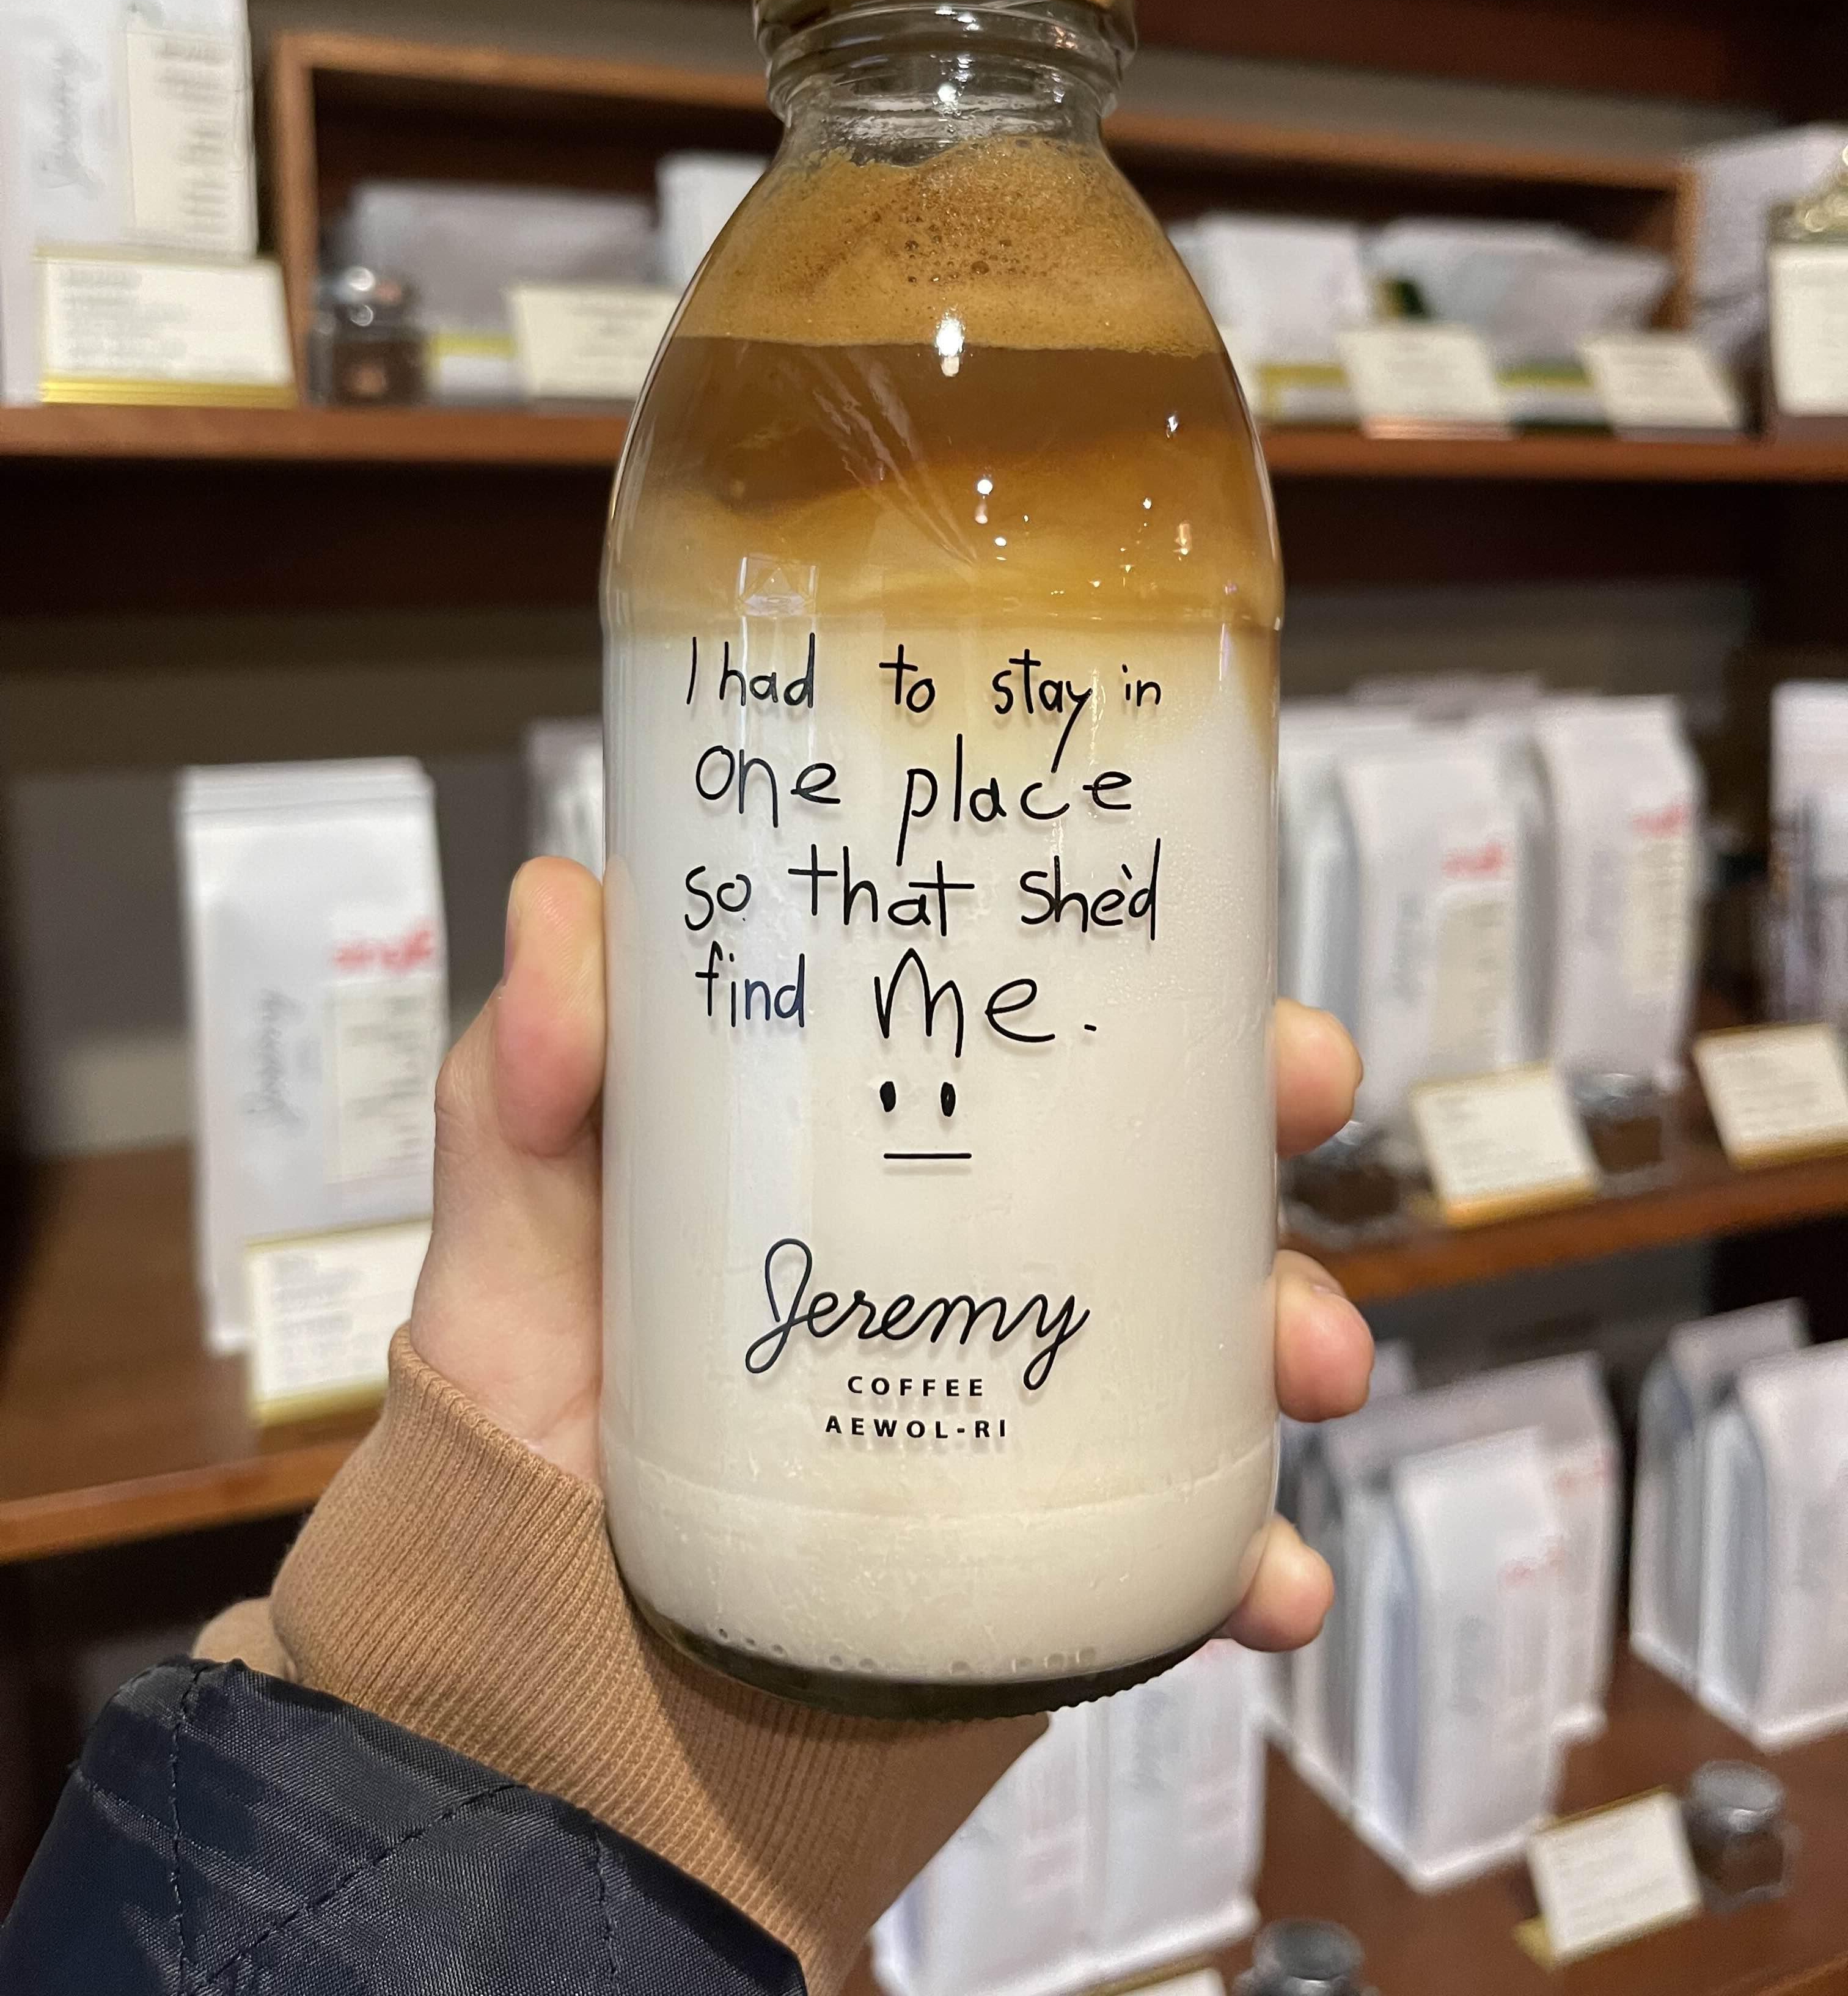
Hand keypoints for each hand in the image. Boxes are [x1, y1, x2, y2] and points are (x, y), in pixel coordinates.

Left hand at [413, 856, 1370, 1653]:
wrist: (535, 1644)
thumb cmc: (530, 1384)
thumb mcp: (509, 1204)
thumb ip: (520, 1065)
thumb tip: (558, 904)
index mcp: (885, 1147)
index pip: (1044, 1039)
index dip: (1162, 998)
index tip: (1232, 980)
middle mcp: (976, 1256)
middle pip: (1167, 1169)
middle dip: (1268, 1130)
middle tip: (1304, 1108)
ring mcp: (1018, 1400)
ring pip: (1212, 1344)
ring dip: (1299, 1333)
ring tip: (1310, 1369)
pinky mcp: (1038, 1547)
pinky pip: (1180, 1555)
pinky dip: (1252, 1569)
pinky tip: (1271, 1590)